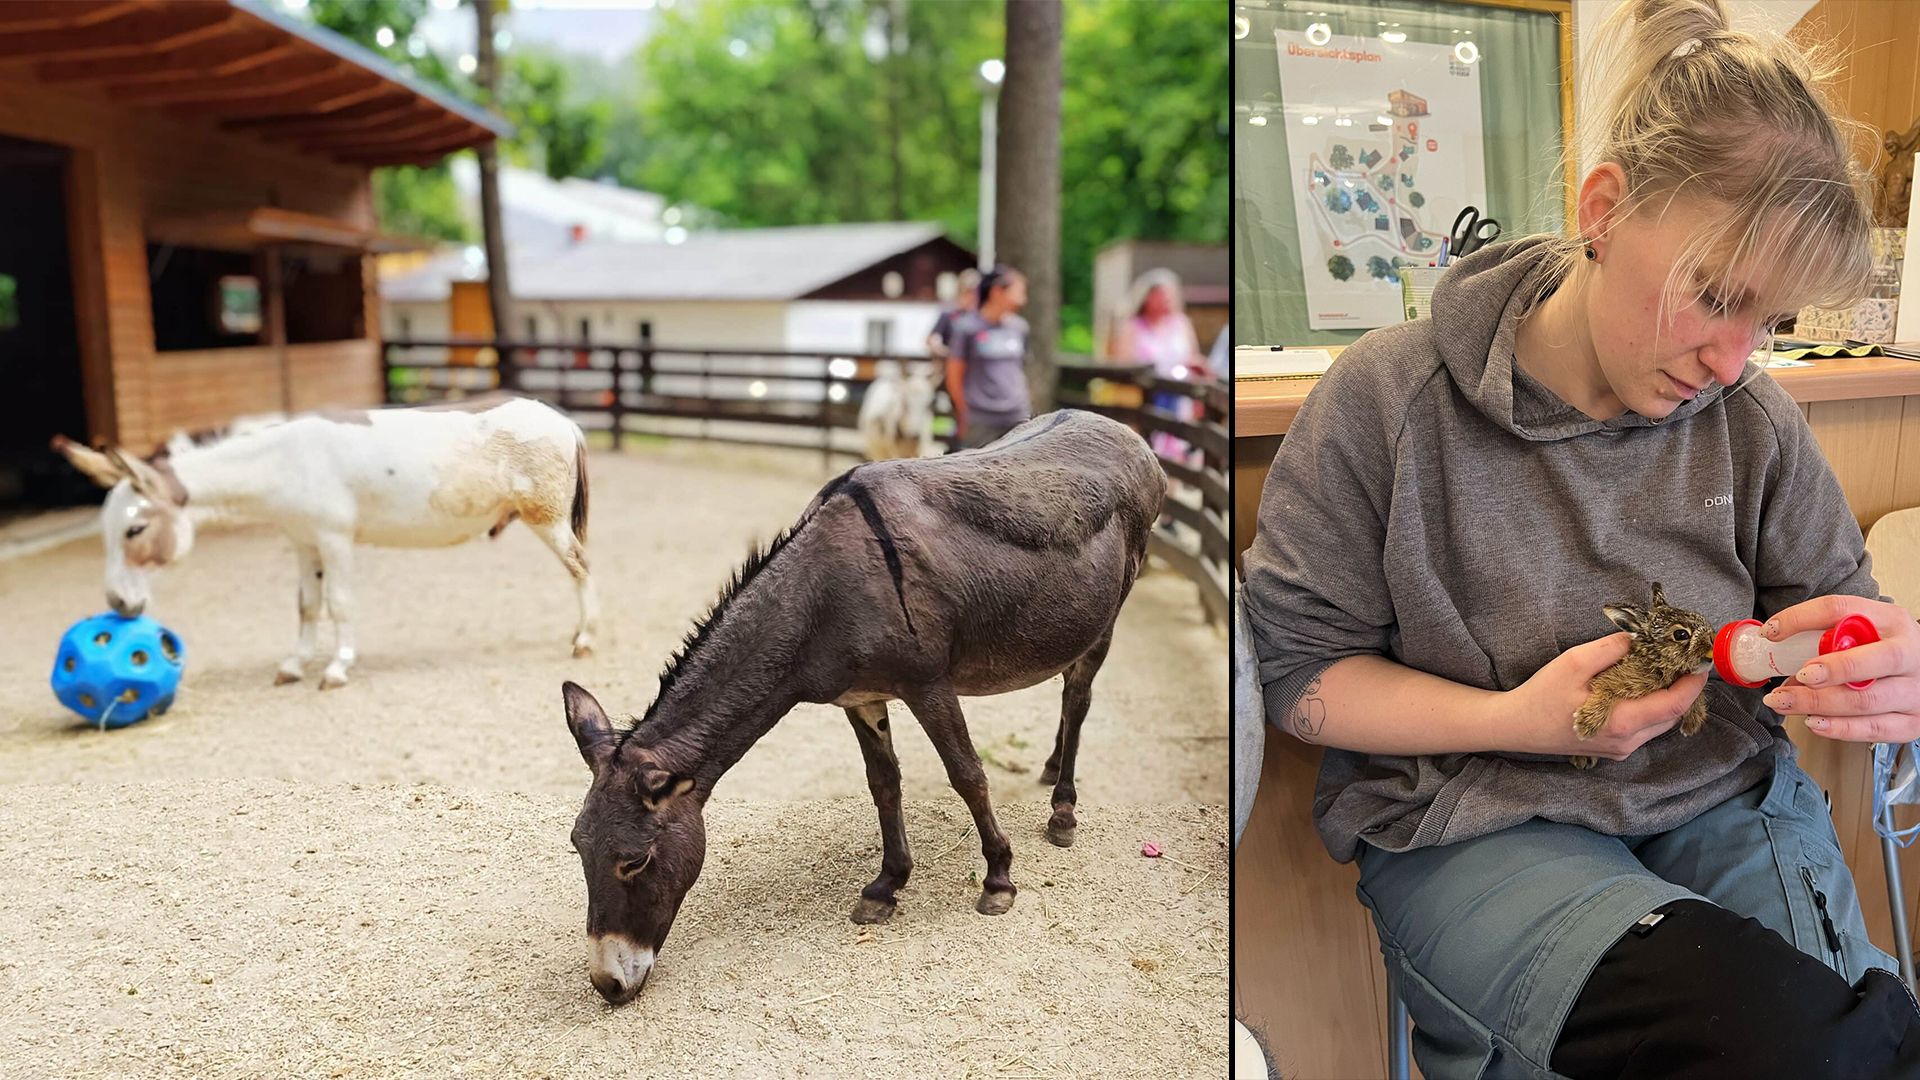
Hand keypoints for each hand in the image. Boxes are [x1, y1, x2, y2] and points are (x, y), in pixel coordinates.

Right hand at [1497, 633, 1706, 759]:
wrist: (1517, 726)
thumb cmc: (1542, 695)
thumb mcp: (1573, 663)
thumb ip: (1611, 649)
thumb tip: (1640, 638)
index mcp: (1622, 722)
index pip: (1675, 704)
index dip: (1693, 683)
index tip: (1699, 661)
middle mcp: (1627, 742)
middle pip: (1673, 715)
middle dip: (1683, 688)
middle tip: (1682, 660)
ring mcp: (1622, 749)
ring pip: (1661, 723)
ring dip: (1669, 698)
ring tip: (1664, 671)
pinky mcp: (1615, 749)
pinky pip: (1646, 728)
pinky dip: (1652, 707)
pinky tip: (1641, 688)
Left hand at [1758, 594, 1919, 741]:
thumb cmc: (1880, 649)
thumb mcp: (1861, 629)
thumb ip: (1825, 637)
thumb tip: (1777, 656)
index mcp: (1891, 620)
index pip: (1844, 610)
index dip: (1803, 619)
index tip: (1771, 632)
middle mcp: (1909, 653)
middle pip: (1875, 661)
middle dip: (1832, 670)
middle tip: (1798, 675)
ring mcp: (1915, 690)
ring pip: (1867, 701)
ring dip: (1818, 704)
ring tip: (1783, 702)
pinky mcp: (1913, 721)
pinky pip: (1874, 729)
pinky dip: (1839, 728)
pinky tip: (1813, 723)